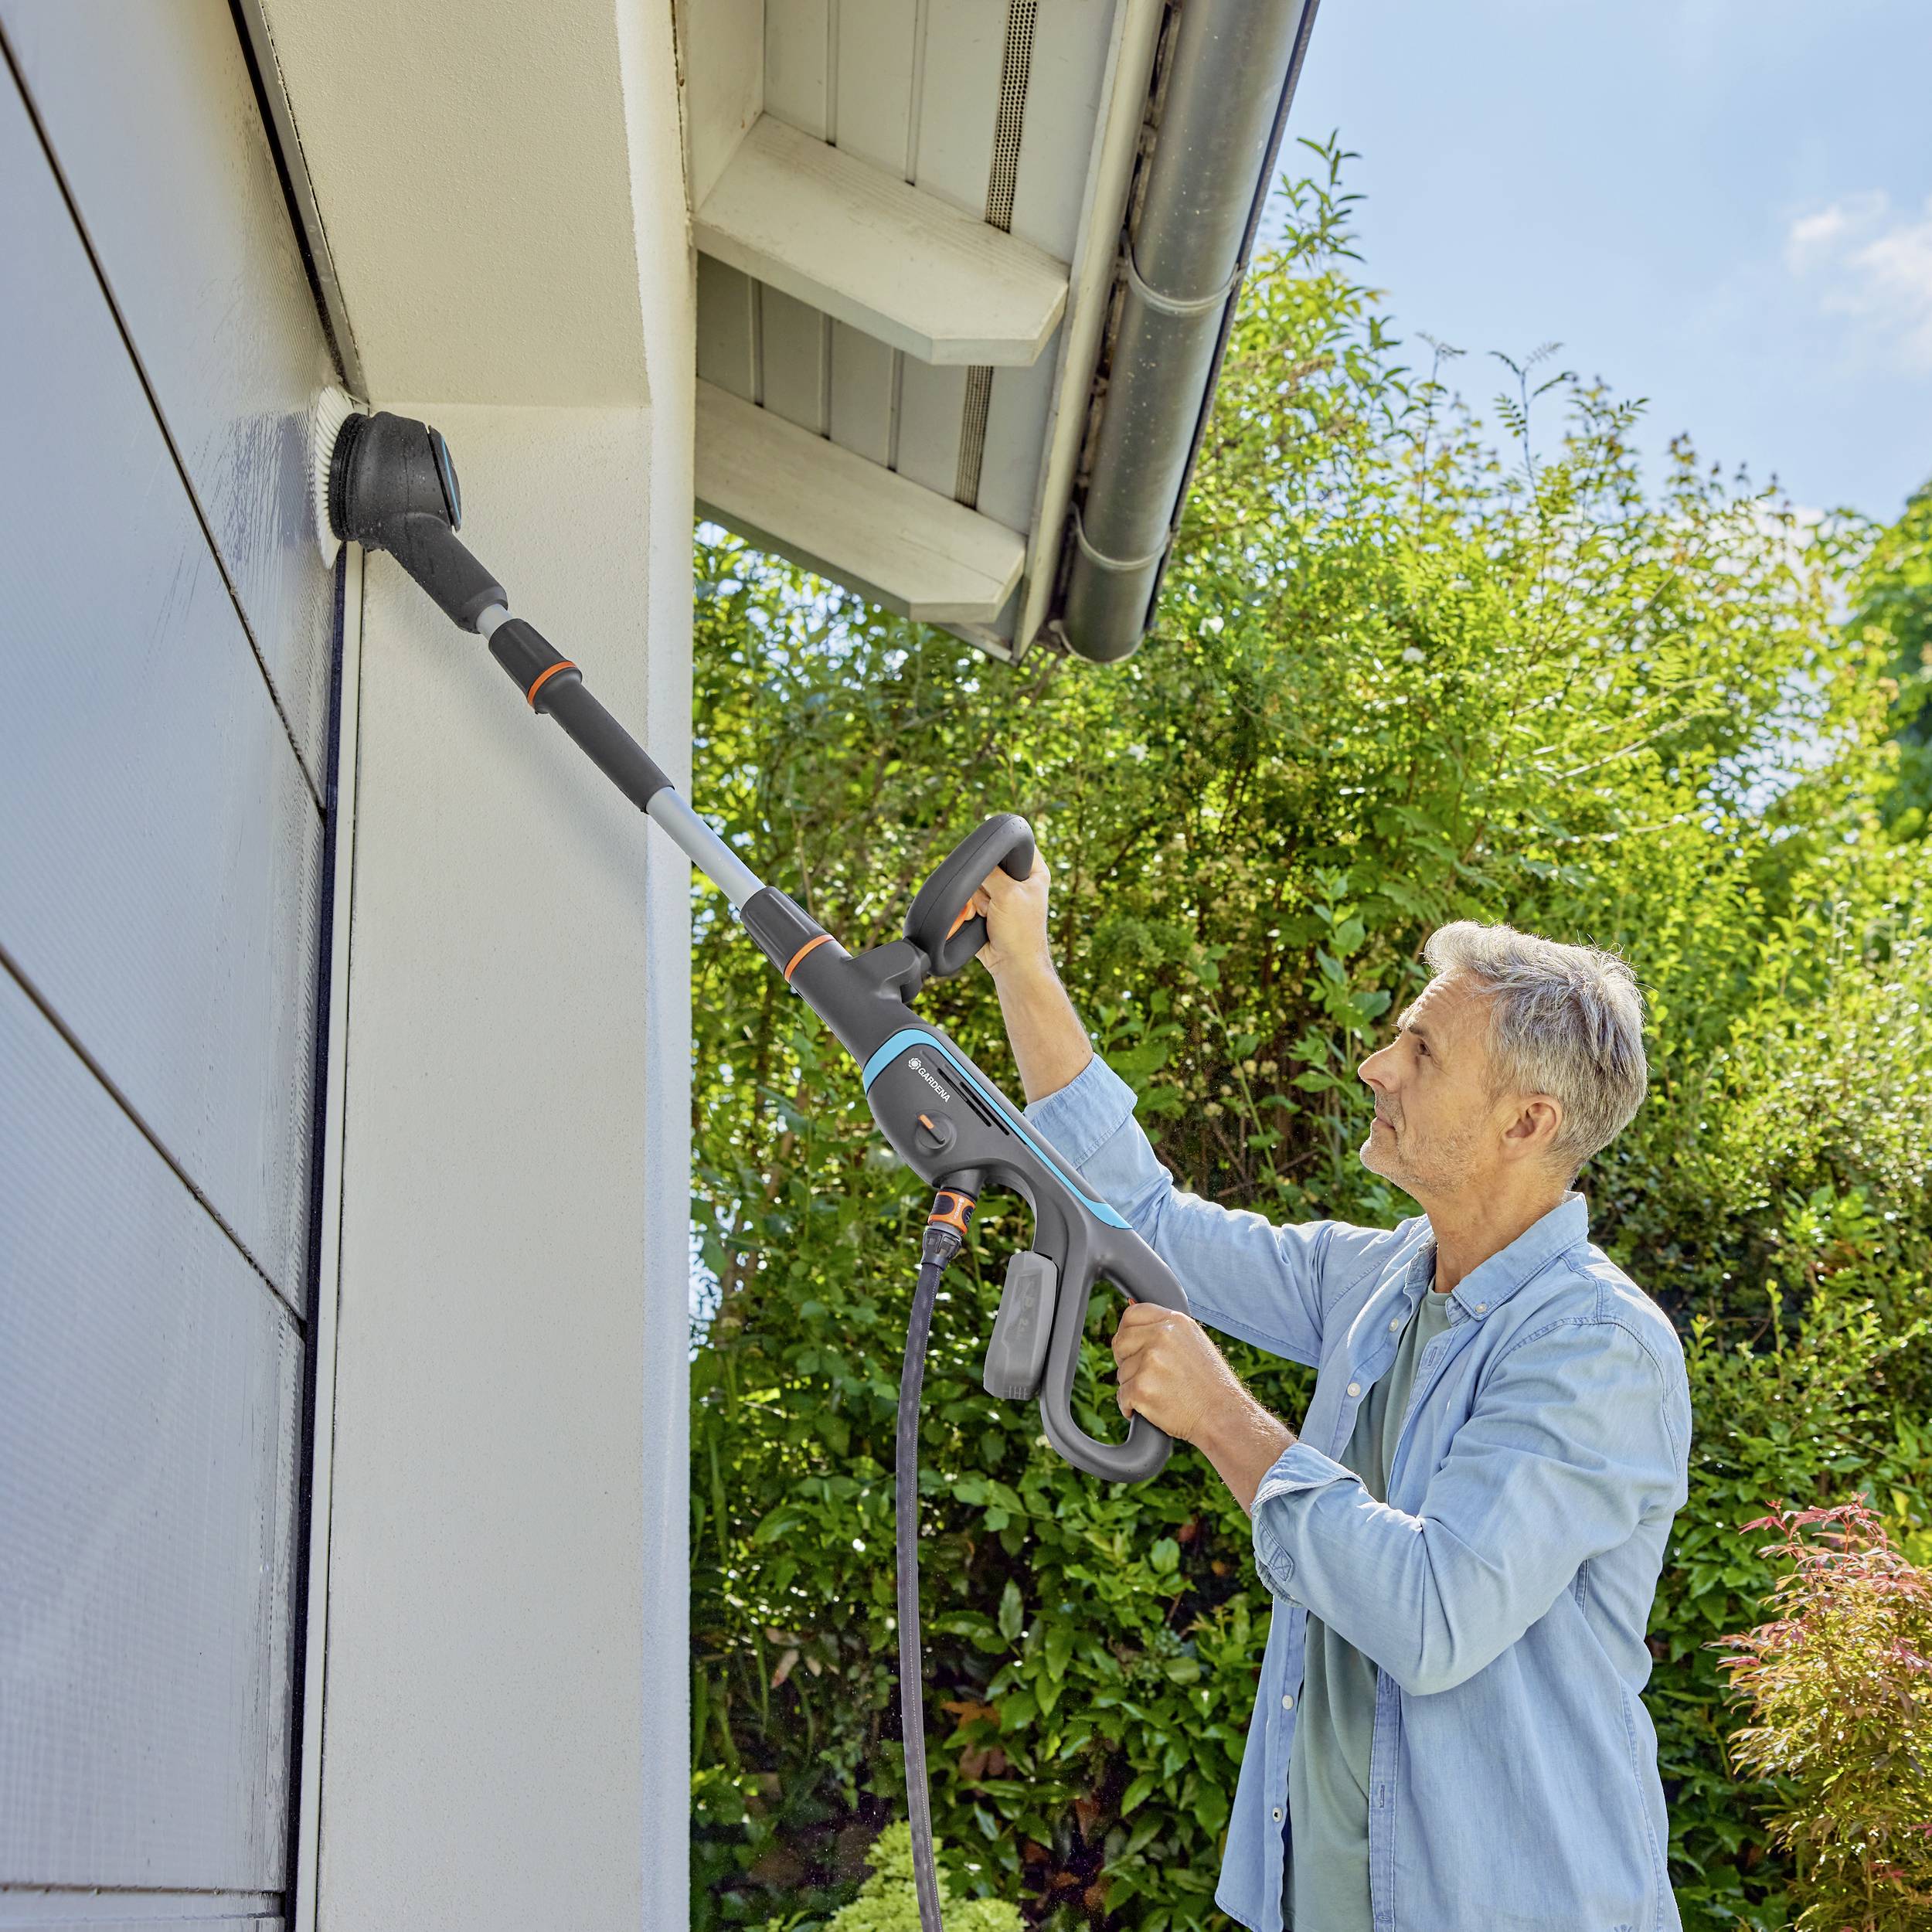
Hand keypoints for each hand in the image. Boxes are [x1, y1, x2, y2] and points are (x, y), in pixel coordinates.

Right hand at [969, 852, 1052, 980]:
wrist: (1011, 964)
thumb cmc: (1020, 932)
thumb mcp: (1007, 893)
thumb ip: (991, 871)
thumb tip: (974, 858)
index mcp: (1034, 870)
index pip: (1016, 845)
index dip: (1001, 850)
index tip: (996, 868)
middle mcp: (1019, 880)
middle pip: (989, 864)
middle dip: (985, 882)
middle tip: (995, 899)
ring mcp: (1002, 894)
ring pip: (976, 881)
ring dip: (978, 899)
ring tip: (989, 914)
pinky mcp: (987, 907)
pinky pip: (970, 898)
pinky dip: (972, 908)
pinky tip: (980, 918)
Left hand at [1110, 1303, 1252, 1446]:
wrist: (1223, 1416)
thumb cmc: (1210, 1384)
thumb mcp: (1193, 1342)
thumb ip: (1164, 1327)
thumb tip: (1129, 1304)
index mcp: (1174, 1321)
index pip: (1131, 1316)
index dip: (1125, 1332)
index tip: (1129, 1347)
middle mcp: (1161, 1336)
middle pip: (1120, 1342)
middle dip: (1125, 1360)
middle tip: (1143, 1375)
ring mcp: (1150, 1361)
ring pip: (1121, 1372)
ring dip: (1132, 1385)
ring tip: (1160, 1394)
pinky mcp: (1142, 1387)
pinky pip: (1121, 1395)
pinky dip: (1129, 1405)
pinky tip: (1148, 1408)